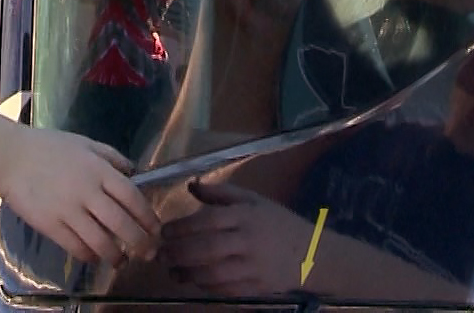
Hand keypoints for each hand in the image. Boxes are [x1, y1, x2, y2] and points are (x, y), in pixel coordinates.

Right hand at [0, 127, 159, 263]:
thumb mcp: (85, 144)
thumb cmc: (48, 148)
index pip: (132, 198)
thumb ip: (112, 157)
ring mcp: (68, 210)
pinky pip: (76, 247)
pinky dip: (89, 255)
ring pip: (101, 241)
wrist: (10, 157)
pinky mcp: (50, 225)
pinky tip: (94, 256)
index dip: (148, 217)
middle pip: (122, 224)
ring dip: (116, 255)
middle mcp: (88, 192)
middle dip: (140, 243)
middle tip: (148, 253)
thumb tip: (133, 172)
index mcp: (99, 171)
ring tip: (122, 261)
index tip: (155, 229)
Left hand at [160, 180, 308, 296]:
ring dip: (188, 273)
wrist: (312, 254)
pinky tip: (193, 280)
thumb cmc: (278, 223)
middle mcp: (249, 241)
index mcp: (247, 215)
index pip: (209, 220)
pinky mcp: (256, 287)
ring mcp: (253, 266)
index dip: (183, 227)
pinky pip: (225, 289)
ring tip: (172, 270)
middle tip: (161, 254)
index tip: (165, 231)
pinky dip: (205, 285)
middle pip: (207, 248)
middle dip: (179, 252)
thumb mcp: (253, 200)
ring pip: (213, 272)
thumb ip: (220, 193)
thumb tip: (190, 185)